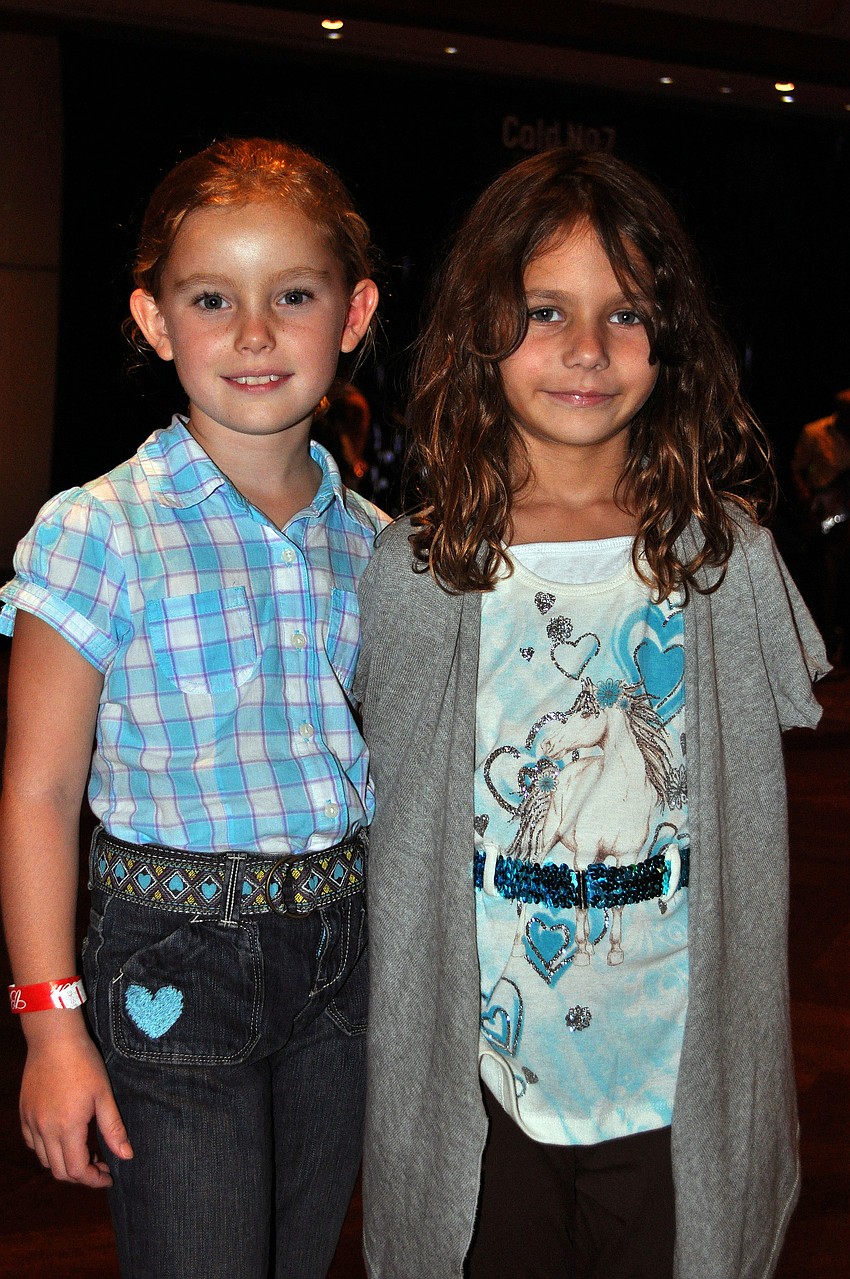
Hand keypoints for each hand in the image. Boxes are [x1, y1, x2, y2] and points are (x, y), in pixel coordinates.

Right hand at [20, 1019, 132, 1186]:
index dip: (94, 1179)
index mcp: (67, 1128)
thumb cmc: (83, 1062)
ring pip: (44, 1159)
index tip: (108, 1175)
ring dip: (64, 1163)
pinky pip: (33, 1143)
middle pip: (59, 1171)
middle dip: (81, 1175)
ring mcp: (31, 1122)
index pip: (77, 1170)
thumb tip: (126, 1156)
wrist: (54, 1039)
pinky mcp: (24, 1113)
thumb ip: (113, 1128)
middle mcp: (45, 1130)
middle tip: (100, 1163)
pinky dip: (47, 1149)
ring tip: (84, 1149)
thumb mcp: (104, 1095)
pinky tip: (63, 1136)